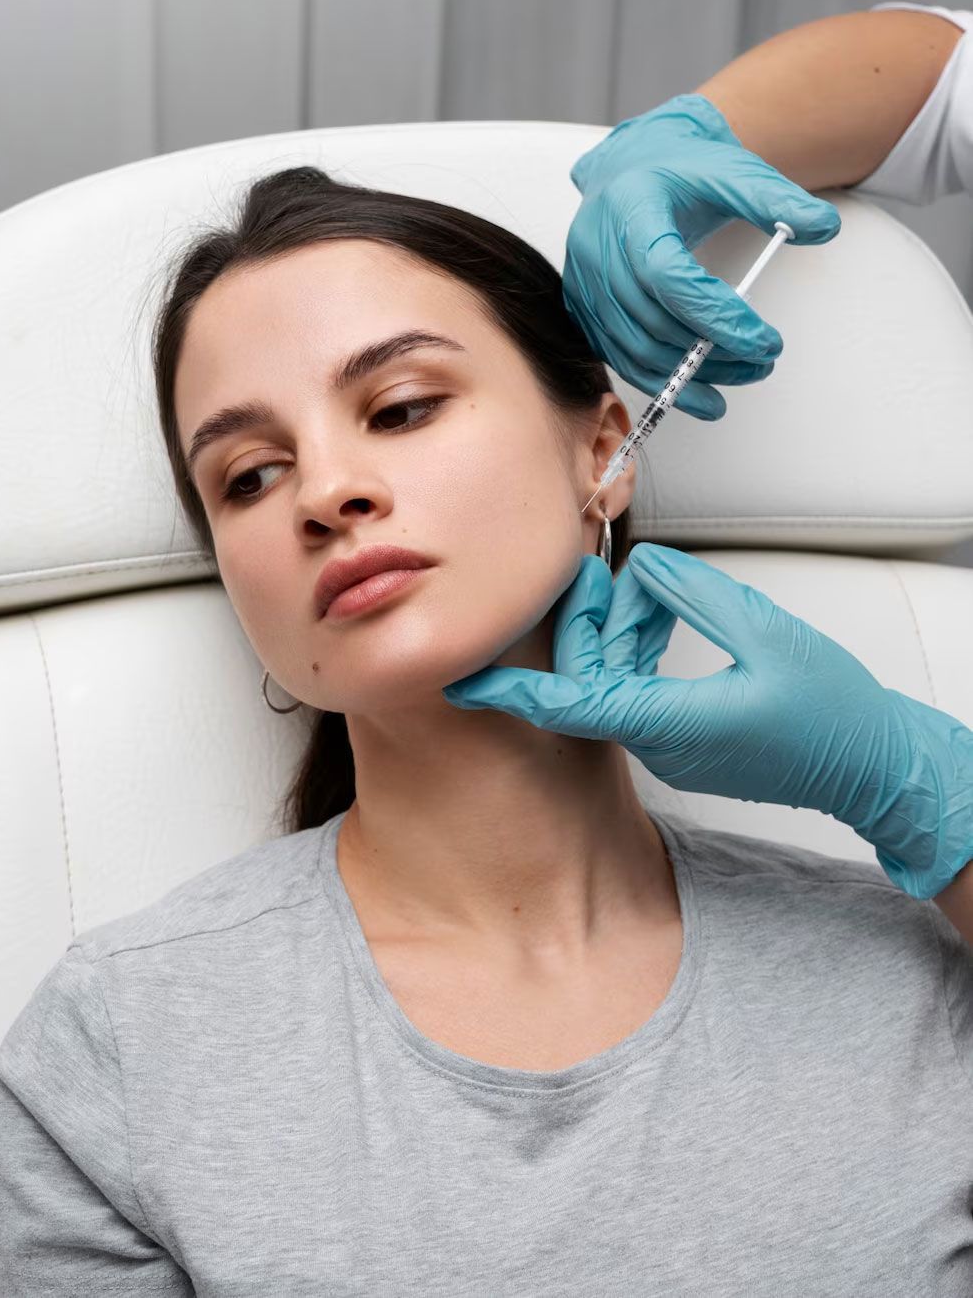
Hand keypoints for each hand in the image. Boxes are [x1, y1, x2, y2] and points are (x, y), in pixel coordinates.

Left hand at [442, 544, 972, 899]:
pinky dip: (640, 645)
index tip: (462, 678)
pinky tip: (661, 613)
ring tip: (648, 588)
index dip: (510, 688)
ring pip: (613, 674)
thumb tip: (642, 569)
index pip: (568, 702)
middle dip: (586, 619)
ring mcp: (666, 742)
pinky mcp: (680, 736)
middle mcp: (655, 738)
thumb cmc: (831, 714)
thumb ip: (693, 593)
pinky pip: (637, 684)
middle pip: (589, 671)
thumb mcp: (764, 633)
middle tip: (591, 570)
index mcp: (667, 721)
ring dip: (620, 628)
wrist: (870, 765)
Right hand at [564, 94, 840, 418]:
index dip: (715, 315)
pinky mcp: (584, 308)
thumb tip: (824, 226)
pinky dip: (663, 383)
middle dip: (714, 351)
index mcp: (630, 207)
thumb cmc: (679, 169)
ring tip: (747, 372)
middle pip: (653, 320)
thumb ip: (778, 199)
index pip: (667, 275)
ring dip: (693, 374)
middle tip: (766, 357)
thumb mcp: (732, 170)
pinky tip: (702, 393)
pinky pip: (621, 358)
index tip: (763, 339)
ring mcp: (584, 282)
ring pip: (638, 349)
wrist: (630, 167)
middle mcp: (596, 247)